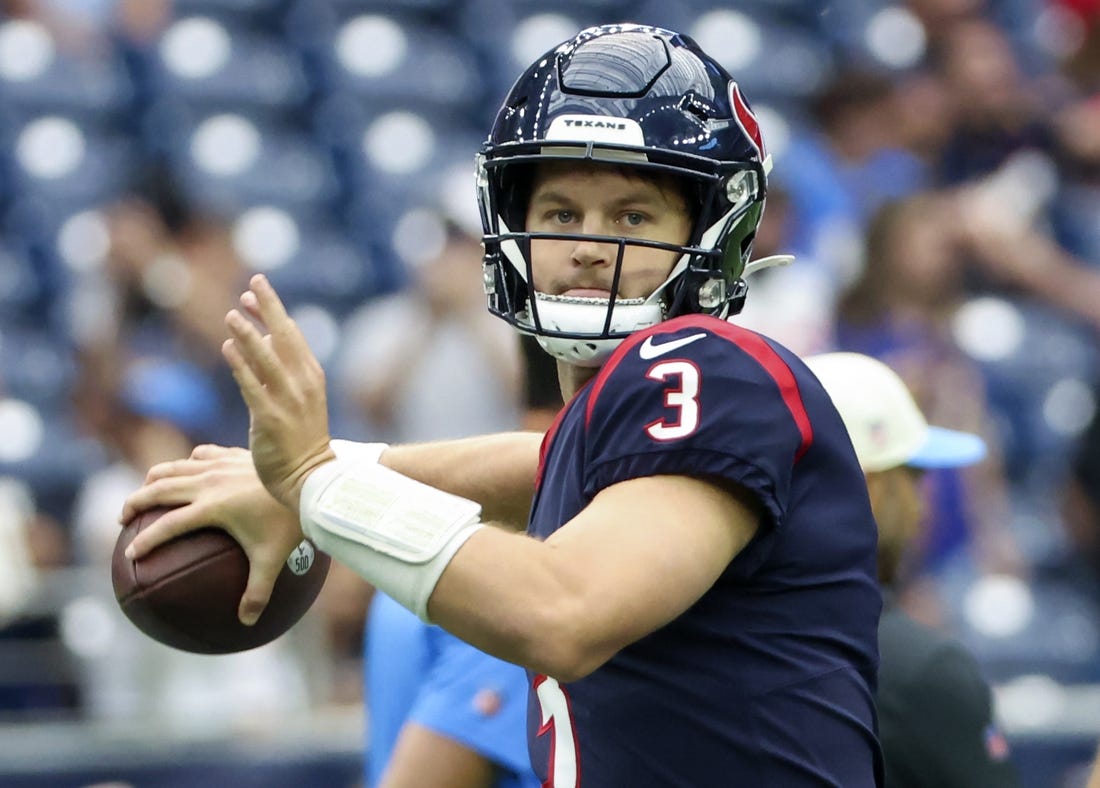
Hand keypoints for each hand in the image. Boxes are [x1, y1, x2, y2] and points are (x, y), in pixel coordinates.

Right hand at [120, 444, 305, 624]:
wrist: (311, 480)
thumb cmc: (291, 522)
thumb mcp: (273, 560)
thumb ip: (257, 592)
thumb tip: (246, 623)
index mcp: (212, 508)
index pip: (168, 525)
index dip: (147, 540)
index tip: (131, 554)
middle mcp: (209, 482)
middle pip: (159, 489)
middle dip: (135, 503)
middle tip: (122, 518)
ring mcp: (220, 464)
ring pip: (174, 467)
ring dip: (153, 479)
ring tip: (144, 492)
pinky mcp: (232, 454)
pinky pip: (200, 455)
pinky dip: (187, 463)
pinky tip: (187, 470)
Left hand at [223, 274, 336, 510]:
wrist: (311, 478)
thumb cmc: (302, 440)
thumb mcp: (299, 399)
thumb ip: (281, 369)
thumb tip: (260, 337)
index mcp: (312, 376)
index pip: (291, 334)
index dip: (272, 310)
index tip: (254, 290)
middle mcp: (303, 383)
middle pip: (284, 337)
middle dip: (268, 307)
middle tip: (252, 282)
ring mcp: (288, 401)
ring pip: (266, 358)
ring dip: (248, 334)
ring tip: (231, 313)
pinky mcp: (271, 418)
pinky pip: (253, 386)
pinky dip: (241, 365)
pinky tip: (227, 348)